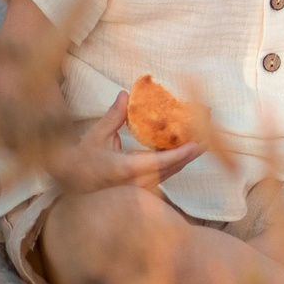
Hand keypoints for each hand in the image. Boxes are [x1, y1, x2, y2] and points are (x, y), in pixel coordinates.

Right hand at [49, 93, 199, 194]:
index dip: (182, 153)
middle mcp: (138, 182)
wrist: (72, 183)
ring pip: (172, 171)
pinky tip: (187, 145)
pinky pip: (166, 173)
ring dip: (188, 155)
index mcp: (126, 170)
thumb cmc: (82, 160)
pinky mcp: (143, 188)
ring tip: (204, 136)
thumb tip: (126, 95)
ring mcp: (142, 188)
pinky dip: (177, 159)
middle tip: (210, 132)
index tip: (198, 142)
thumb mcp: (95, 136)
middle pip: (173, 167)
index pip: (161, 162)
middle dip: (193, 150)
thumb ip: (113, 117)